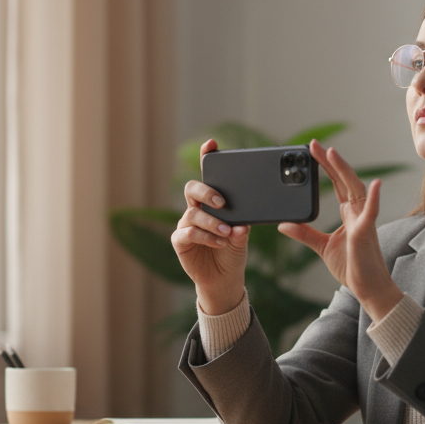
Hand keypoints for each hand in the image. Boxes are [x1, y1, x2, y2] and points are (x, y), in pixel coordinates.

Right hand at [171, 139, 249, 314]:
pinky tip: (220, 242)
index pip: (208, 175)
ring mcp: (187, 223)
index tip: (211, 144)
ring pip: (193, 213)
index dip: (206, 157)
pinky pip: (189, 233)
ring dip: (212, 222)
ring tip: (228, 232)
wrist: (225, 278)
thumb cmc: (232, 251)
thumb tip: (244, 223)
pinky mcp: (180, 240)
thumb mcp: (242, 237)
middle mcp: (197, 208)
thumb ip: (243, 228)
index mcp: (212, 201)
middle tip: (222, 202)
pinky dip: (206, 237)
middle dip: (207, 191)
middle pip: (193, 188)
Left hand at [278, 141, 403, 321]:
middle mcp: (358, 212)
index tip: (312, 152)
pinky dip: (374, 198)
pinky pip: (371, 213)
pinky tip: (375, 184)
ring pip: (355, 189)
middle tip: (315, 145)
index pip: (336, 184)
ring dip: (345, 170)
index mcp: (349, 214)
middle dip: (330, 162)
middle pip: (344, 180)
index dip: (326, 167)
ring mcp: (364, 220)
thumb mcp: (322, 247)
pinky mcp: (367, 233)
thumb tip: (283, 224)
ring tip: (333, 153)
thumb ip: (305, 234)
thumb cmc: (352, 267)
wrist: (368, 288)